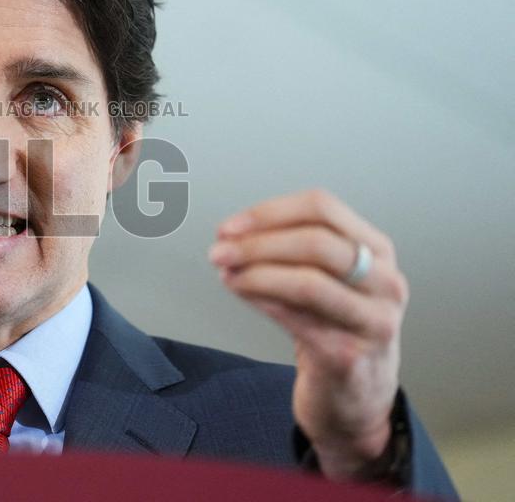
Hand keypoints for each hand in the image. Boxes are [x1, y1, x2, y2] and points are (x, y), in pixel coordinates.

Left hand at [208, 189, 408, 480]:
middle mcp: (385, 282)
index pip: (322, 209)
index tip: (231, 226)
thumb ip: (290, 252)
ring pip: (308, 281)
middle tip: (219, 250)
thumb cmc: (337, 328)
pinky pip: (297, 320)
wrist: (357, 397)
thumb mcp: (329, 279)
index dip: (269, 212)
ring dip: (256, 272)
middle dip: (257, 243)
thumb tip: (232, 235)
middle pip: (316, 242)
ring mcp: (372, 321)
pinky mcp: (348, 356)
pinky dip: (261, 301)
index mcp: (378, 250)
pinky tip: (240, 291)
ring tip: (226, 272)